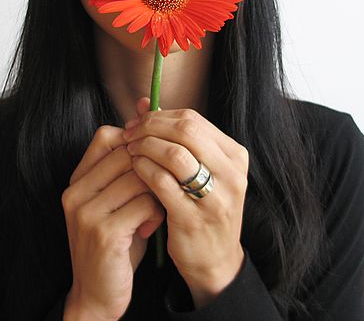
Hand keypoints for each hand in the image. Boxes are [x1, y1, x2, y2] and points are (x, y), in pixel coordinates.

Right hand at [61, 117, 165, 319]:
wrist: (97, 294)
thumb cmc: (116, 243)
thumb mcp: (118, 201)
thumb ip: (130, 170)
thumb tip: (149, 117)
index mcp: (77, 180)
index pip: (107, 136)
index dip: (136, 143)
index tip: (152, 162)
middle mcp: (76, 192)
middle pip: (127, 154)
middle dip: (152, 168)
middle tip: (160, 189)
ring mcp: (86, 212)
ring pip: (139, 176)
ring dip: (157, 191)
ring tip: (156, 209)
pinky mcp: (103, 233)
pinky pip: (144, 203)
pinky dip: (155, 213)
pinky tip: (151, 226)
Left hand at [122, 99, 248, 307]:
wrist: (215, 261)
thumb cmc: (202, 209)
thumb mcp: (199, 170)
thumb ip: (174, 136)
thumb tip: (143, 103)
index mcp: (235, 156)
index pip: (193, 119)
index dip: (159, 117)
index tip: (136, 123)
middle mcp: (231, 173)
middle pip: (186, 130)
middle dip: (150, 127)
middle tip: (129, 134)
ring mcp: (215, 196)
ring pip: (174, 153)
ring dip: (144, 147)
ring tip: (129, 151)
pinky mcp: (194, 218)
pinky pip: (162, 182)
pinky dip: (143, 170)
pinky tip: (134, 170)